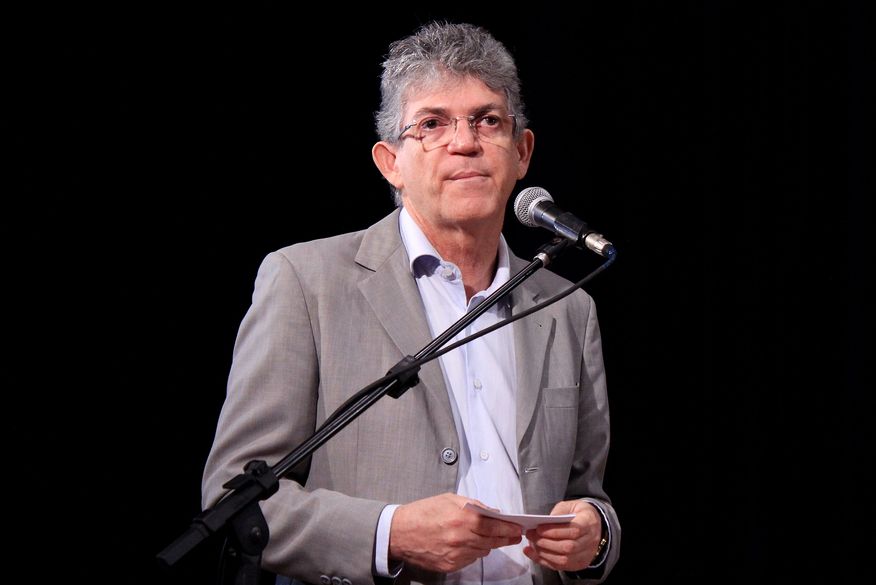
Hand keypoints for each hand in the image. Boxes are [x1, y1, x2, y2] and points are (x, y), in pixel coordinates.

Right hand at [389, 493, 523, 572]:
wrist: (400, 533)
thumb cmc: (423, 512)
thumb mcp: (449, 499)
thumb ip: (474, 505)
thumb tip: (492, 512)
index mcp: (463, 519)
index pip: (495, 526)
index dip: (509, 528)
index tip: (518, 528)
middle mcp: (462, 538)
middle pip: (493, 541)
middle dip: (505, 538)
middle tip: (513, 535)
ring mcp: (456, 554)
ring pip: (483, 551)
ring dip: (488, 544)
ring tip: (488, 537)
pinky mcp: (451, 565)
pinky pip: (470, 559)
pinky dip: (473, 551)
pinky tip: (468, 543)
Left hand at [523, 500, 602, 571]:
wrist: (593, 525)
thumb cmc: (579, 514)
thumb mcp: (570, 505)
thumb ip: (559, 512)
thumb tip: (546, 521)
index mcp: (589, 523)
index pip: (574, 531)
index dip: (555, 531)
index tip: (539, 528)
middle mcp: (590, 541)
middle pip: (568, 547)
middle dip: (546, 542)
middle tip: (531, 535)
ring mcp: (586, 555)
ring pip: (564, 559)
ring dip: (544, 553)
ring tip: (532, 543)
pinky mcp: (579, 563)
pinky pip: (561, 566)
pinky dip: (544, 561)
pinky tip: (533, 554)